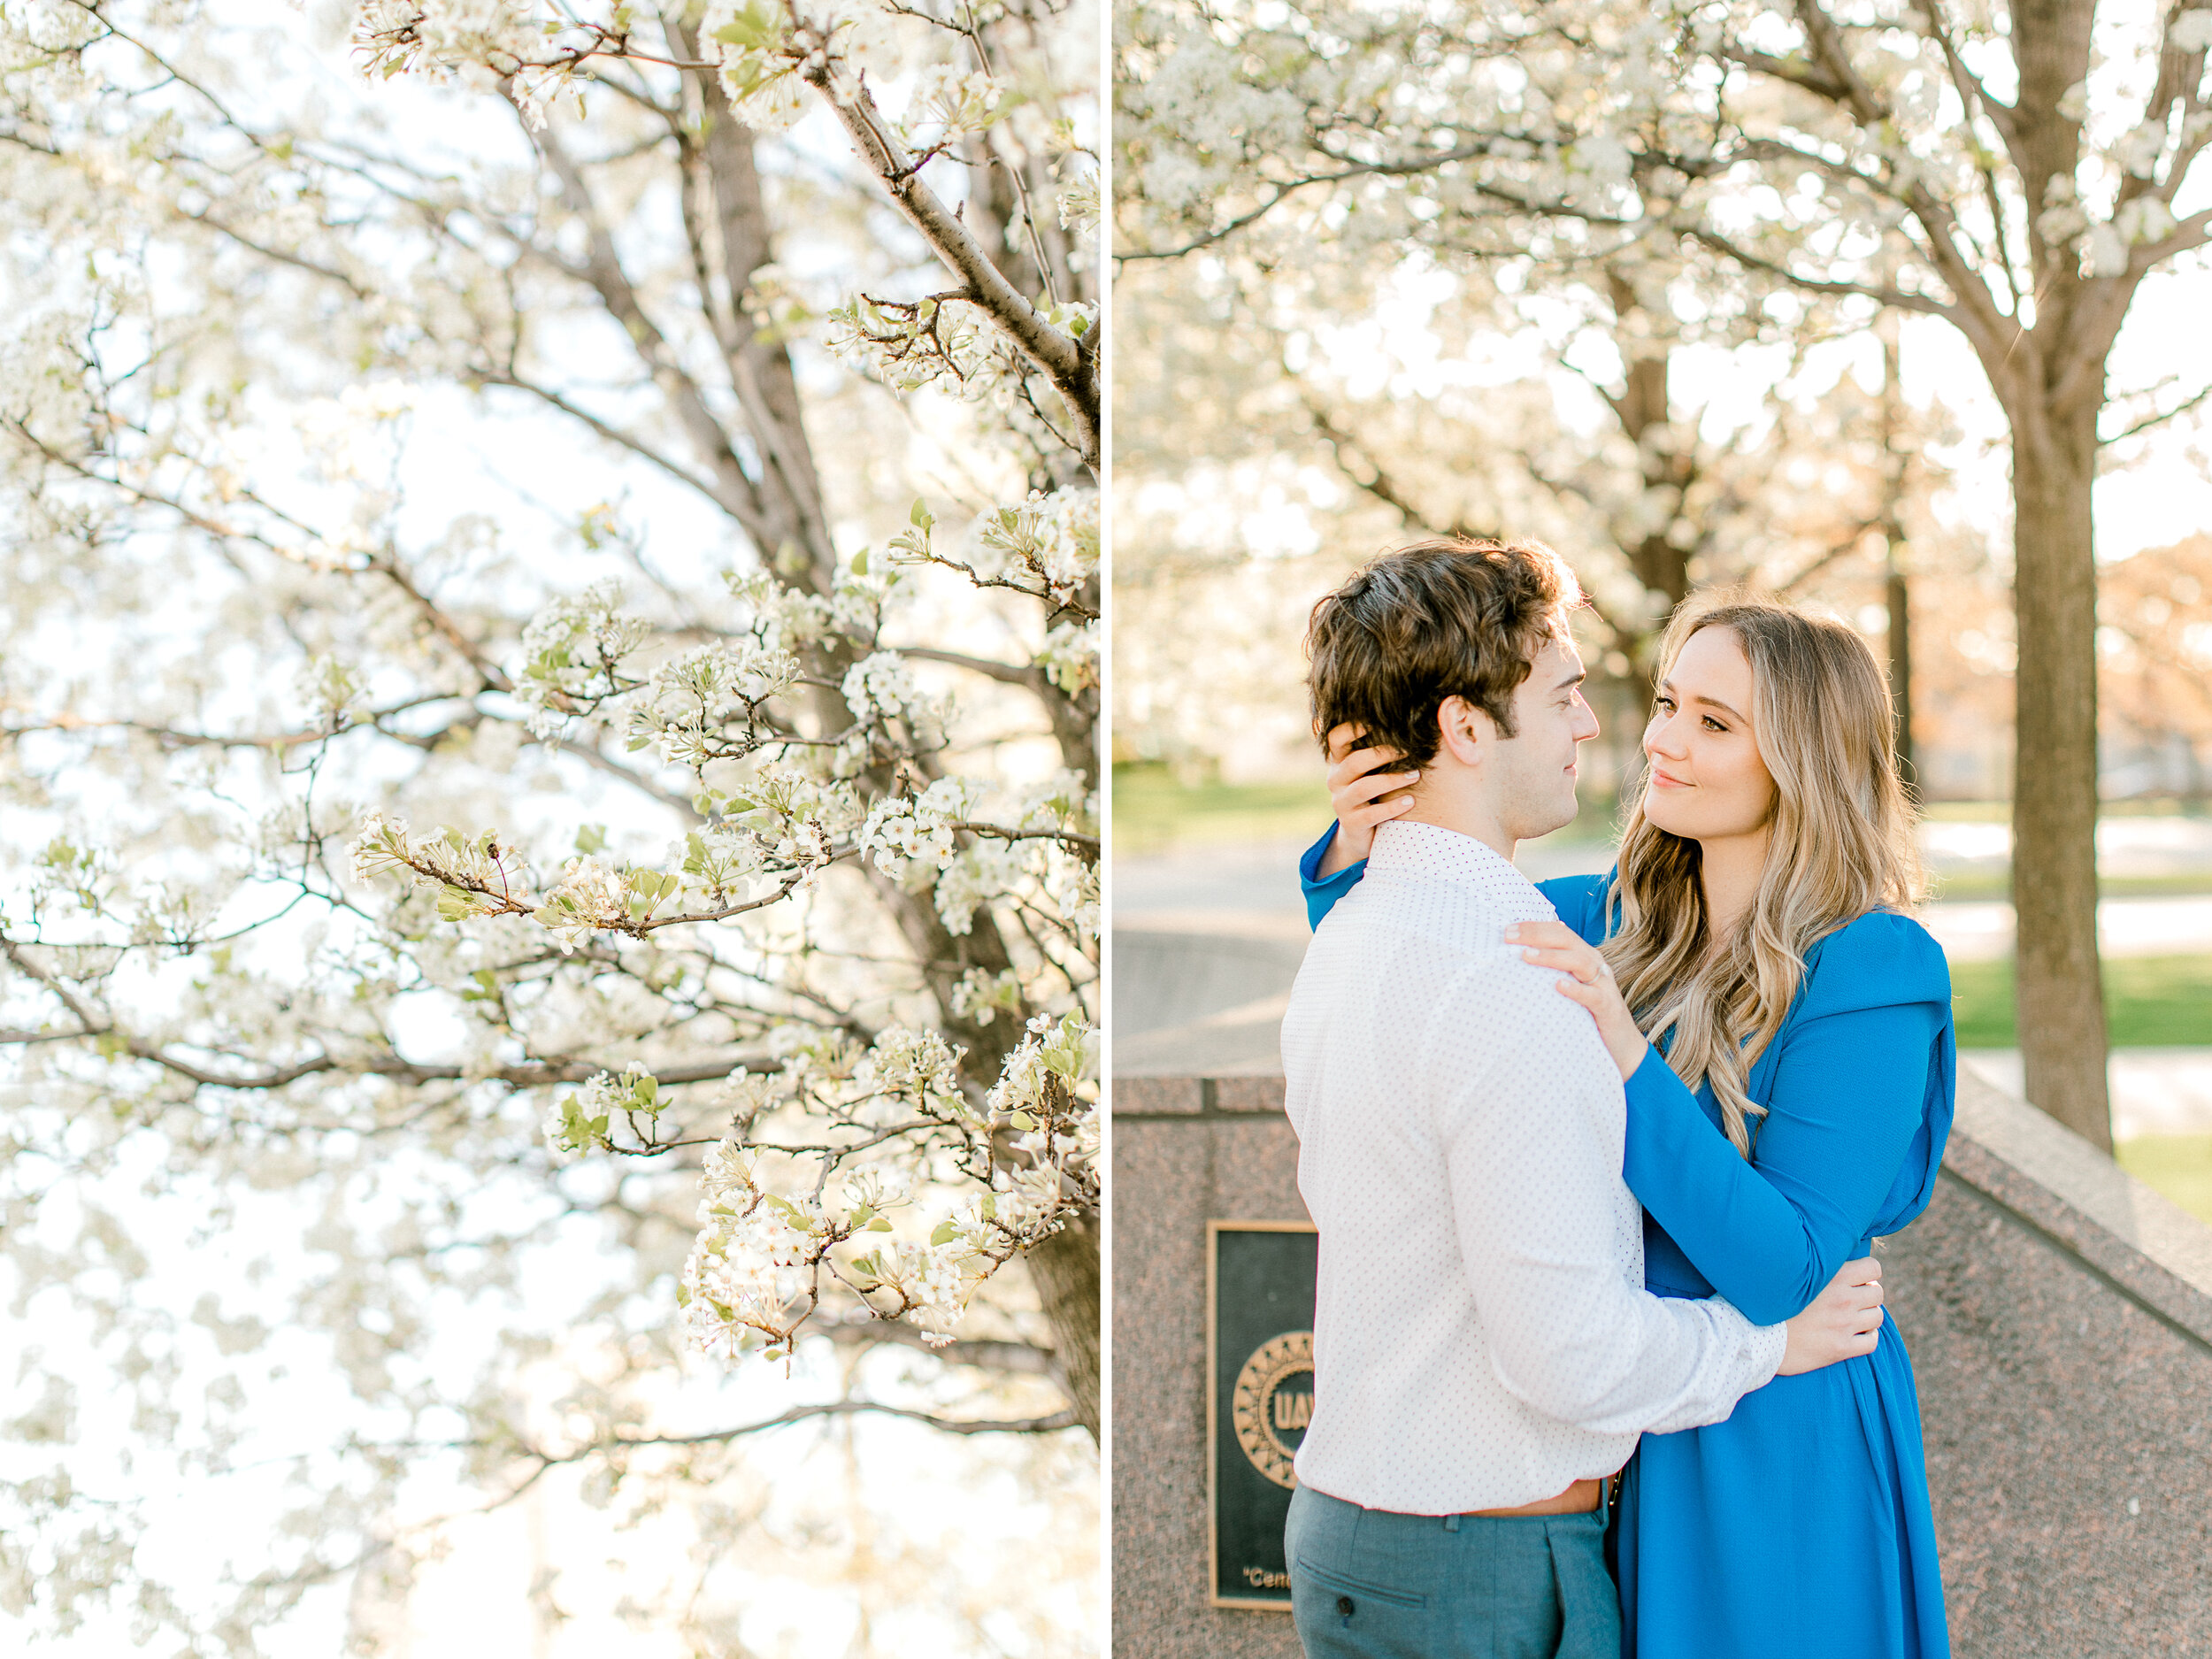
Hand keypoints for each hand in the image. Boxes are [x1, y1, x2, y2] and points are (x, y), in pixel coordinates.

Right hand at [1316, 723, 1418, 876]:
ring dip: (1392, 779)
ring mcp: (1341, 803)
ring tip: (1416, 775)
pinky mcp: (1351, 824)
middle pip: (1354, 761)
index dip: (1352, 728)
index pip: (1336, 738)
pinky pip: (1371, 814)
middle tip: (1409, 751)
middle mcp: (1335, 780)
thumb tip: (1413, 727)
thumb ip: (1381, 753)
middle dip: (1383, 754)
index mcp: (1339, 762)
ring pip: (1364, 787)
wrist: (1363, 835)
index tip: (1376, 722)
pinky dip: (1393, 806)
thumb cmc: (1374, 794)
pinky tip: (1410, 801)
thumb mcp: (1371, 772)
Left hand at [1507, 919, 1647, 1079]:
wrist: (1622, 1045)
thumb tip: (1524, 952)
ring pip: (1580, 962)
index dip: (1534, 927)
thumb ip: (1553, 969)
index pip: (1558, 932)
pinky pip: (1593, 996)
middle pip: (1566, 940)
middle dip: (1537, 935)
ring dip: (1552, 957)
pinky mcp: (1608, 1007)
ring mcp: (1603, 984)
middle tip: (1509, 937)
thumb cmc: (1588, 1012)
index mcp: (1583, 956)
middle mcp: (1594, 964)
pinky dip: (1576, 990)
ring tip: (1527, 956)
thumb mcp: (1569, 985)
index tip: (1507, 929)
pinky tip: (1558, 986)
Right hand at [1776, 1256, 1883, 1375]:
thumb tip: (1823, 1253)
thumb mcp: (1790, 1272)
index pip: (1873, 1268)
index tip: (1855, 1279)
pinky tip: (1854, 1335)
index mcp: (1832, 1275)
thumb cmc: (1766, 1300)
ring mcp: (1843, 1325)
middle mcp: (1842, 1299)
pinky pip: (1872, 1342)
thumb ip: (1812, 1263)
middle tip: (1852, 1299)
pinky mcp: (1840, 1348)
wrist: (1752, 1334)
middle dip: (1867, 1294)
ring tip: (1851, 1317)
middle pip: (1878, 1293)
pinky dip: (1867, 1337)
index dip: (1867, 1273)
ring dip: (1867, 1316)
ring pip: (1877, 1317)